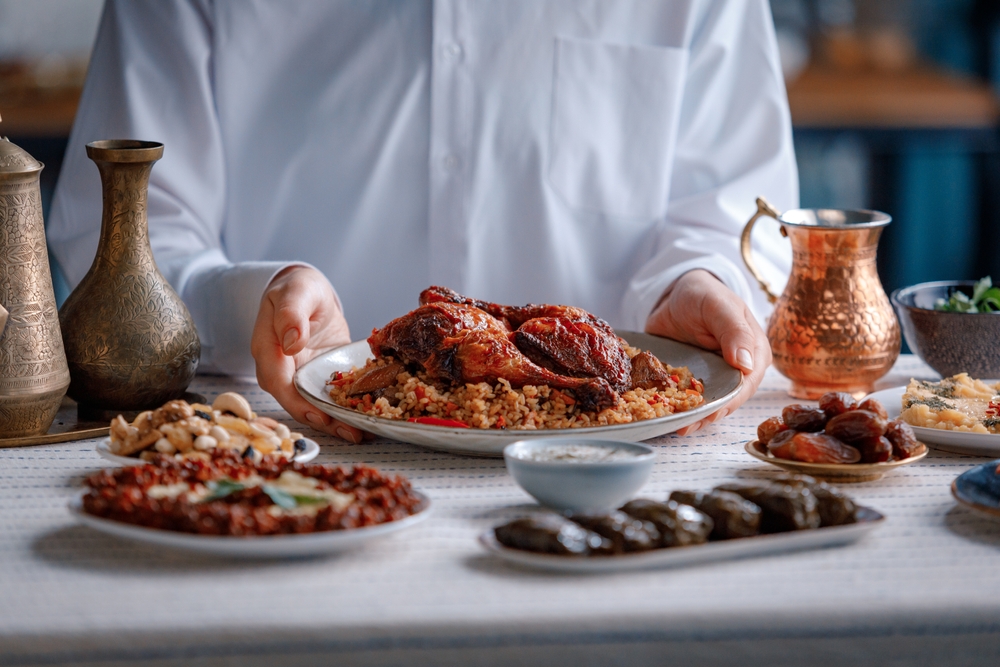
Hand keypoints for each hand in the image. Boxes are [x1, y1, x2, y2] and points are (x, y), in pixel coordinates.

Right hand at [251, 266, 365, 442]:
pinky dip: (345, 410)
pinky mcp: (318, 378)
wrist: (308, 293)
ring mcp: (300, 376)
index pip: (277, 381)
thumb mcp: (296, 292)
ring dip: (335, 422)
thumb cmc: (298, 289)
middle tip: (350, 432)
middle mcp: (282, 369)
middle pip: (296, 401)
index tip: (318, 413)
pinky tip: (366, 420)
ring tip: (361, 434)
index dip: (296, 401)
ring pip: (313, 404)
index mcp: (268, 349)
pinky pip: (329, 397)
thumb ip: (290, 314)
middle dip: (321, 420)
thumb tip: (291, 343)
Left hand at [645, 269, 769, 434]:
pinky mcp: (696, 379)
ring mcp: (717, 376)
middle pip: (729, 399)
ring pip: (711, 403)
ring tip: (678, 426)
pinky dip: (682, 408)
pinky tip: (670, 418)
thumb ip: (734, 331)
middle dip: (710, 414)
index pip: (747, 382)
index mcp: (754, 351)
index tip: (713, 411)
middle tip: (688, 424)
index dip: (731, 399)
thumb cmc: (703, 294)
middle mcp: (739, 369)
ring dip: (695, 417)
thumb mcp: (718, 306)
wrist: (675, 294)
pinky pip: (691, 398)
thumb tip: (746, 363)